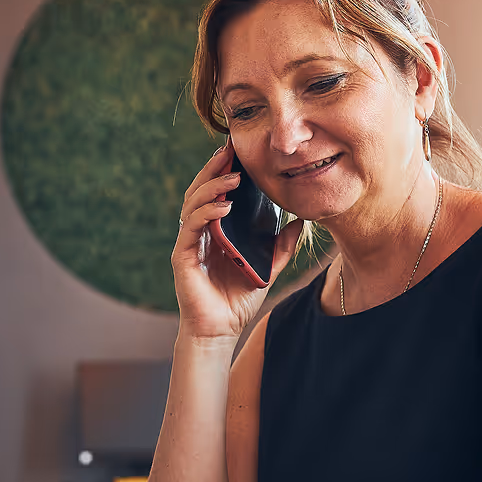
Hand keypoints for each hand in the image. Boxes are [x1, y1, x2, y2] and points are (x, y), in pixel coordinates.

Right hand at [172, 143, 302, 340]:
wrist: (221, 330)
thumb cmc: (239, 299)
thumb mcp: (268, 268)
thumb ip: (281, 246)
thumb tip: (298, 221)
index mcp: (215, 230)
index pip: (215, 192)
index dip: (223, 171)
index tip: (238, 151)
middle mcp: (198, 232)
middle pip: (200, 190)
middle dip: (214, 169)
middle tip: (230, 150)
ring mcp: (189, 243)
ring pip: (193, 203)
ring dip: (212, 187)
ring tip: (234, 177)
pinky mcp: (182, 256)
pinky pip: (191, 227)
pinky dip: (206, 213)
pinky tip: (223, 206)